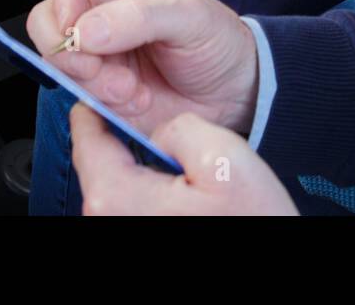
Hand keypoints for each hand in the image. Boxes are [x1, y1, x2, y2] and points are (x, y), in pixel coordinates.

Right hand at [26, 0, 260, 135]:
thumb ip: (141, 17)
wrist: (233, 93)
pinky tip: (137, 100)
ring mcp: (96, 49)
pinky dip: (102, 102)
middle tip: (99, 67)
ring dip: (92, 81)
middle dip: (68, 49)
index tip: (74, 25)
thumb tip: (85, 30)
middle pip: (47, 16)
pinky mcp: (97, 85)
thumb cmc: (218, 41)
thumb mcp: (192, 17)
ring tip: (134, 89)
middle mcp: (100, 7)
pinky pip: (76, 92)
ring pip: (57, 60)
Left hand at [70, 106, 296, 214]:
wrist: (269, 266)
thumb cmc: (250, 221)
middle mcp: (106, 222)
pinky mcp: (138, 236)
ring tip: (179, 163)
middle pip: (99, 162)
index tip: (109, 90)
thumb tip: (157, 129)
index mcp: (116, 197)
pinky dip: (149, 190)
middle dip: (124, 139)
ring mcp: (119, 233)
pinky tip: (181, 190)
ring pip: (117, 184)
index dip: (97, 107)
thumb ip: (178, 127)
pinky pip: (131, 205)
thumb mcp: (223, 155)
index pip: (85, 138)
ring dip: (140, 167)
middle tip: (160, 128)